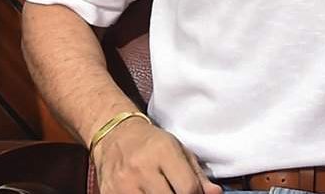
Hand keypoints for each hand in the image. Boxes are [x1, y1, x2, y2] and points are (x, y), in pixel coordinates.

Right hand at [91, 118, 222, 193]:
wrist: (116, 136)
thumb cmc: (152, 144)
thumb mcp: (179, 150)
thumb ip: (198, 175)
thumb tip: (215, 193)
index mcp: (163, 152)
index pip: (188, 188)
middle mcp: (141, 168)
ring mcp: (123, 183)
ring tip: (164, 192)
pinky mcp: (109, 193)